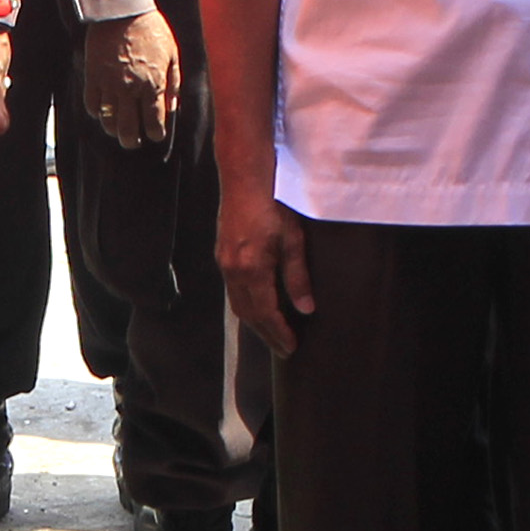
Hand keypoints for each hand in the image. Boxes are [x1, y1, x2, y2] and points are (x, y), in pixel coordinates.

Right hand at [84, 11, 183, 147]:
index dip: (155, 134)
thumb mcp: (172, 54)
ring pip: (108, 120)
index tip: (154, 135)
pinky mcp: (93, 76)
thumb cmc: (152, 30)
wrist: (122, 10)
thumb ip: (174, 83)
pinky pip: (91, 104)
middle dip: (132, 141)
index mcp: (154, 84)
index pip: (154, 123)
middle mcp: (131, 89)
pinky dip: (96, 112)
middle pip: (128, 129)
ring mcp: (109, 84)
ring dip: (113, 129)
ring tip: (117, 130)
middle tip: (133, 142)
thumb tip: (172, 108)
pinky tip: (102, 111)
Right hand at [219, 182, 313, 356]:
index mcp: (252, 269)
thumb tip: (306, 309)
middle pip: (249, 315)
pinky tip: (258, 309)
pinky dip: (247, 307)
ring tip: (272, 335)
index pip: (266, 313)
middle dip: (266, 335)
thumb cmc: (273, 205)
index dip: (278, 333)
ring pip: (238, 305)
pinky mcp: (223, 256)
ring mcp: (225, 264)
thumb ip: (298, 277)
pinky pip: (233, 291)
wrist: (244, 181)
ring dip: (255, 323)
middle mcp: (233, 271)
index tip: (290, 348)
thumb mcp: (293, 240)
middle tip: (283, 349)